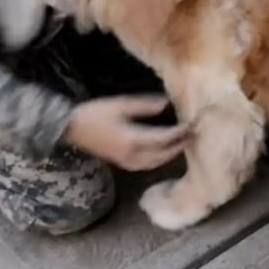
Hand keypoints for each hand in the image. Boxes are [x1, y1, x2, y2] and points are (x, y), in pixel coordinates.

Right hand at [64, 95, 190, 170]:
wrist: (72, 129)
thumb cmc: (95, 113)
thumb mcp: (120, 104)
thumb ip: (145, 105)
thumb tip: (167, 104)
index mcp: (133, 140)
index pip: (165, 139)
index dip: (181, 132)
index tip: (194, 122)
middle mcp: (133, 156)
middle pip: (165, 154)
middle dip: (181, 143)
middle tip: (196, 132)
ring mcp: (129, 163)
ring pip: (159, 162)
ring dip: (173, 152)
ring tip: (186, 139)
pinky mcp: (125, 164)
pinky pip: (150, 165)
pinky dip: (163, 157)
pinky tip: (168, 149)